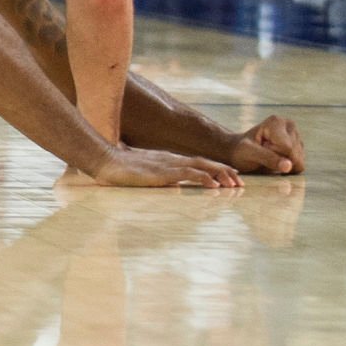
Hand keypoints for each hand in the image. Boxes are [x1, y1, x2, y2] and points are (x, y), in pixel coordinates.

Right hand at [89, 145, 241, 187]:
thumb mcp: (143, 173)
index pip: (197, 163)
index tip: (230, 176)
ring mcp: (167, 165)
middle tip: (240, 182)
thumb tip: (167, 185)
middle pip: (204, 163)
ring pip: (200, 167)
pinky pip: (187, 174)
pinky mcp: (162, 173)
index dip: (215, 168)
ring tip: (234, 184)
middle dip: (224, 171)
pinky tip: (214, 185)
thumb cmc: (119, 169)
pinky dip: (203, 178)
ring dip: (219, 175)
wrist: (105, 161)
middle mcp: (171, 160)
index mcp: (167, 160)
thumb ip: (156, 177)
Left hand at [225, 115, 305, 174]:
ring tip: (269, 155)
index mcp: (277, 122)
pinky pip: (299, 165)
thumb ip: (268, 158)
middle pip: (294, 155)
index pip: (287, 148)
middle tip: (264, 153)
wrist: (239, 151)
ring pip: (299, 161)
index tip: (261, 149)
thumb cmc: (241, 151)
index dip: (274, 155)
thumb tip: (288, 166)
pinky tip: (276, 159)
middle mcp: (289, 125)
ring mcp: (296, 135)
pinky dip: (287, 166)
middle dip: (280, 160)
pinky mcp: (299, 146)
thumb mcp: (249, 154)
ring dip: (283, 164)